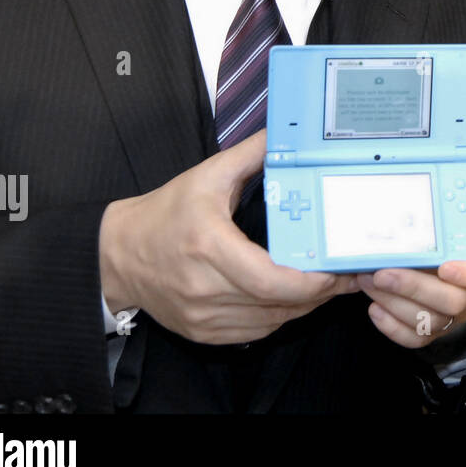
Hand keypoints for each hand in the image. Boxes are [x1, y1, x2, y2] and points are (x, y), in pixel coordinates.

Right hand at [98, 130, 361, 343]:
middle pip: (278, 304)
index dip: (312, 281)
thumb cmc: (164, 212)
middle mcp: (205, 288)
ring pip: (271, 323)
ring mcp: (203, 317)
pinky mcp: (202, 333)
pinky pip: (255, 333)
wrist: (116, 255)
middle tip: (348, 276)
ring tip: (330, 286)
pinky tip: (295, 300)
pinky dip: (280, 318)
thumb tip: (284, 133)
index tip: (339, 268)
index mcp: (209, 247)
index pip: (271, 279)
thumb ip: (251, 155)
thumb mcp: (206, 176)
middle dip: (320, 293)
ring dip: (304, 307)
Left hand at [357, 225, 465, 347]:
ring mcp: (456, 316)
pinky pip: (415, 339)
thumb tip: (428, 195)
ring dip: (394, 302)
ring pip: (430, 322)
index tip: (445, 266)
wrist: (451, 250)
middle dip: (414, 287)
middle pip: (454, 302)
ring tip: (367, 280)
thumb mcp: (464, 219)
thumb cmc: (458, 231)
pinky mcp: (435, 330)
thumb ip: (456, 215)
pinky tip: (374, 308)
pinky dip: (391, 327)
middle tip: (382, 272)